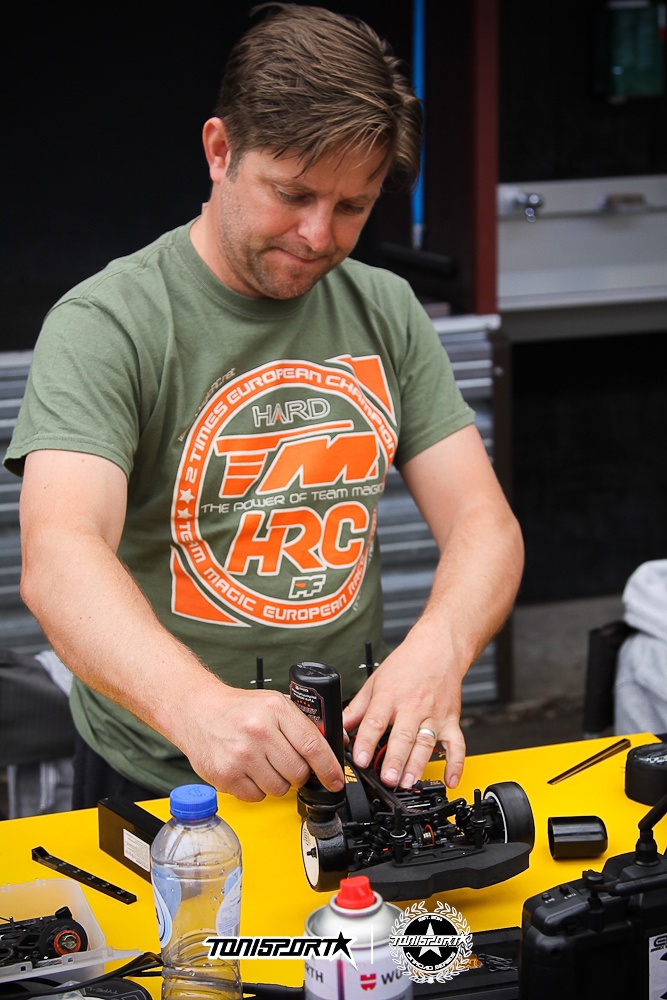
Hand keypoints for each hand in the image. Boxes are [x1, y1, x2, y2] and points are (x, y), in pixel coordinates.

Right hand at [175, 682, 344, 801]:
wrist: (197, 710)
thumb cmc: (238, 708)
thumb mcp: (275, 703)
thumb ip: (303, 723)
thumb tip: (336, 745)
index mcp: (275, 709)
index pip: (313, 746)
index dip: (329, 768)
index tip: (335, 779)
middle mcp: (258, 732)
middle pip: (298, 772)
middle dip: (298, 773)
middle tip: (288, 763)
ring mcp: (240, 755)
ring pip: (279, 789)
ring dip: (277, 782)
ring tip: (264, 764)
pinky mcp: (225, 775)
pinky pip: (257, 797)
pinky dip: (257, 789)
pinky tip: (249, 771)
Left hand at [342, 640, 465, 790]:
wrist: (438, 648)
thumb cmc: (407, 664)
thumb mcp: (375, 682)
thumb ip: (357, 709)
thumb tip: (340, 728)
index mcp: (390, 697)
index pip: (375, 722)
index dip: (366, 742)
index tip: (360, 759)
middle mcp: (413, 707)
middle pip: (403, 736)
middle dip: (394, 759)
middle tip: (387, 778)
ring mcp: (434, 715)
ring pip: (426, 743)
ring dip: (418, 764)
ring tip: (408, 782)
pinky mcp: (451, 720)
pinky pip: (457, 745)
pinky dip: (456, 763)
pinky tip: (451, 779)